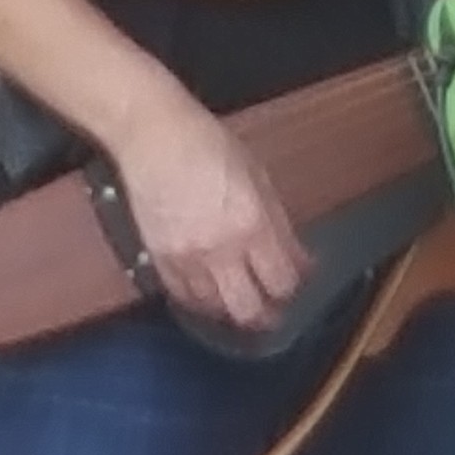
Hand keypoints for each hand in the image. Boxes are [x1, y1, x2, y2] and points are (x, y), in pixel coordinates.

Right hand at [111, 79, 311, 330]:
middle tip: (274, 311)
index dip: (294, 288)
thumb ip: (278, 223)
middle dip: (267, 315)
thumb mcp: (258, 176)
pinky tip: (211, 295)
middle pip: (249, 309)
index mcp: (253, 223)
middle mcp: (221, 249)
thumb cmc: (208, 145)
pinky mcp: (161, 260)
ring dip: (233, 310)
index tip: (297, 284)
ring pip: (216, 310)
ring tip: (242, 302)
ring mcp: (188, 258)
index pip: (281, 280)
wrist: (155, 138)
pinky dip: (201, 302)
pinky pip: (184, 298)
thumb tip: (298, 257)